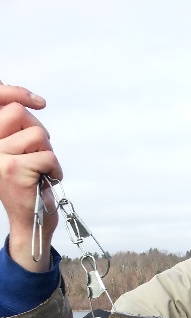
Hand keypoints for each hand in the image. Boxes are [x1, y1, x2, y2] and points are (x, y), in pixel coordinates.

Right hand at [0, 81, 62, 270]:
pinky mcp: (14, 169)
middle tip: (41, 153)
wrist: (29, 223)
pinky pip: (48, 156)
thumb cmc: (27, 188)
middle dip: (38, 131)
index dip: (17, 93)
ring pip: (38, 135)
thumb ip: (18, 131)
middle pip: (19, 113)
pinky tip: (47, 180)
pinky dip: (55, 169)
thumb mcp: (18, 154)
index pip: (1, 102)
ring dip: (48, 153)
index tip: (39, 101)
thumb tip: (29, 102)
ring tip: (42, 171)